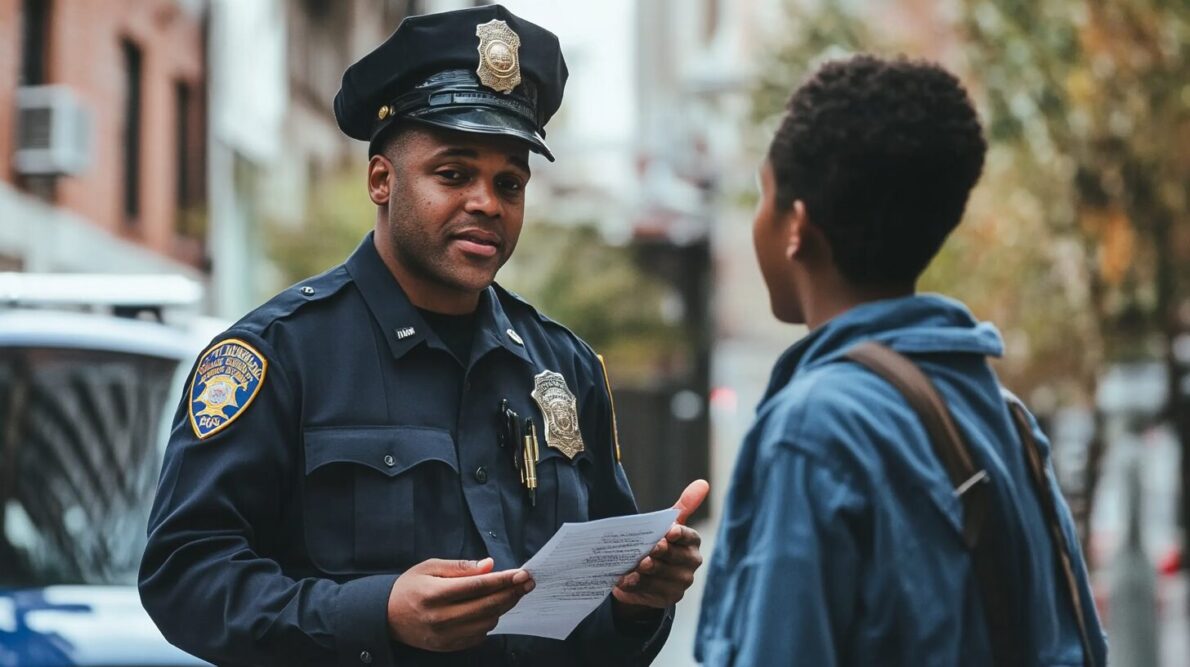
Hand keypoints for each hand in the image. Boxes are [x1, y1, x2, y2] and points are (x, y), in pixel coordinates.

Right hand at [387, 557, 533, 651]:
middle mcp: (440, 617)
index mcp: (435, 593)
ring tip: (508, 593)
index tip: (522, 573)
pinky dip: (489, 622)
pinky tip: (489, 609)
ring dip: (502, 607)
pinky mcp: (448, 647)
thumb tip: (489, 565)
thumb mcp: (430, 567)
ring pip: (487, 622)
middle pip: (487, 606)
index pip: (478, 586)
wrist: (385, 616)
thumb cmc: (409, 587)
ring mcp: (445, 636)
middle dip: (511, 593)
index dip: (503, 580)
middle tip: (528, 582)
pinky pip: (479, 636)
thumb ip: (461, 567)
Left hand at [612, 479, 708, 619]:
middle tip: (648, 553)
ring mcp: (680, 583)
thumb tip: (703, 483)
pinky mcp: (667, 599)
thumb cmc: (660, 542)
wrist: (647, 575)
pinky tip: (624, 581)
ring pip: (661, 577)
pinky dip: (636, 586)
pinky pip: (650, 592)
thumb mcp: (669, 524)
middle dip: (660, 556)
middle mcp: (691, 564)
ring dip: (645, 573)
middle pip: (675, 559)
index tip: (668, 533)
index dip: (679, 535)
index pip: (689, 538)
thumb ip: (685, 505)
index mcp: (692, 543)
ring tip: (632, 568)